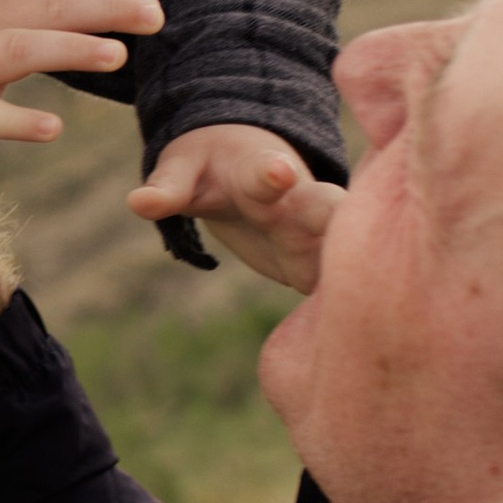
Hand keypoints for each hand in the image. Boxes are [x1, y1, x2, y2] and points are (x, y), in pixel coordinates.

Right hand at [0, 0, 165, 146]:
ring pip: (16, 52)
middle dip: (102, 10)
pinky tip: (52, 129)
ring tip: (116, 55)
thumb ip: (16, 0)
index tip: (150, 5)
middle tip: (154, 15)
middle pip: (45, 9)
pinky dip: (15, 121)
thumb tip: (78, 0)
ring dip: (66, 50)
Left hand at [128, 122, 345, 290]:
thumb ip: (166, 187)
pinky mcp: (312, 267)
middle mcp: (297, 203)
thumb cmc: (212, 164)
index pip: (267, 172)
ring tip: (365, 299)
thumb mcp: (184, 167)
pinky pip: (330, 288)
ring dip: (351, 274)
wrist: (251, 166)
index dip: (272, 174)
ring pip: (340, 254)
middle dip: (335, 219)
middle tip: (346, 232)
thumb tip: (137, 202)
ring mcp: (311, 236)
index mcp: (260, 172)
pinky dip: (341, 308)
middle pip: (325, 209)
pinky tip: (353, 337)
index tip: (278, 174)